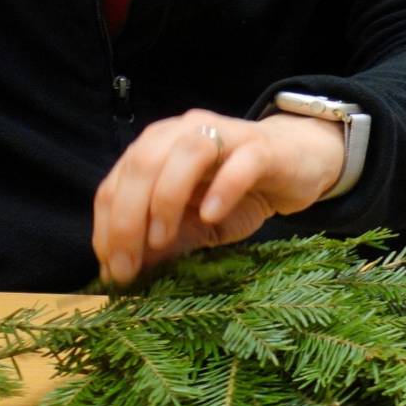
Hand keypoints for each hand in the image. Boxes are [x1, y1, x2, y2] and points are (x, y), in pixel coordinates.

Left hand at [92, 108, 343, 283]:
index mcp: (157, 148)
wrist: (299, 163)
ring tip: (162, 240)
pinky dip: (222, 187)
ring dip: (165, 199)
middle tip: (128, 267)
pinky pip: (240, 162)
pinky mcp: (262, 147)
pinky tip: (211, 214)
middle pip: (143, 164)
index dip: (106, 227)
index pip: (116, 182)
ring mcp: (225, 135)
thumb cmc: (239, 192)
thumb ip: (161, 243)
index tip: (112, 270)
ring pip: (185, 153)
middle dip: (126, 218)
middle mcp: (183, 132)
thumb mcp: (194, 225)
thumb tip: (121, 274)